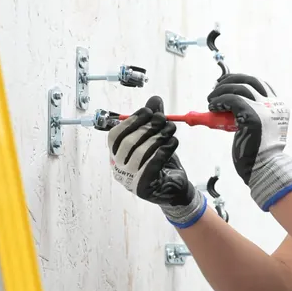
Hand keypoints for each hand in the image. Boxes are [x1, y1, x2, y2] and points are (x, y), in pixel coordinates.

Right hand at [107, 96, 206, 227]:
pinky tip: (173, 142)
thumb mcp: (157, 139)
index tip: (147, 111)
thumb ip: (153, 120)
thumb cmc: (163, 163)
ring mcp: (129, 180)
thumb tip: (155, 100)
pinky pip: (152, 164)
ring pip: (140, 153)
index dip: (131, 121)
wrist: (176, 190)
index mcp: (117, 156)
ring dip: (158, 137)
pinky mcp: (144, 188)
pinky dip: (164, 150)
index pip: (115, 136)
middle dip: (147, 127)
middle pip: (128, 143)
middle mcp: (119, 169)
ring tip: (171, 129)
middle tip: (163, 118)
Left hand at [207, 73, 291, 209]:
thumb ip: (249, 114)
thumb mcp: (257, 128)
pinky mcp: (252, 115)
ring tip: (210, 100)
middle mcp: (275, 105)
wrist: (264, 169)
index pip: (261, 85)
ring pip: (240, 87)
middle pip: (251, 81)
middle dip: (231, 80)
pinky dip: (220, 100)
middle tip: (216, 87)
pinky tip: (212, 107)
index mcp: (279, 108)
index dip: (242, 80)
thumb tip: (227, 105)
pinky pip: (232, 99)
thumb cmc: (258, 154)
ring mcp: (265, 109)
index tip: (227, 83)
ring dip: (221, 90)